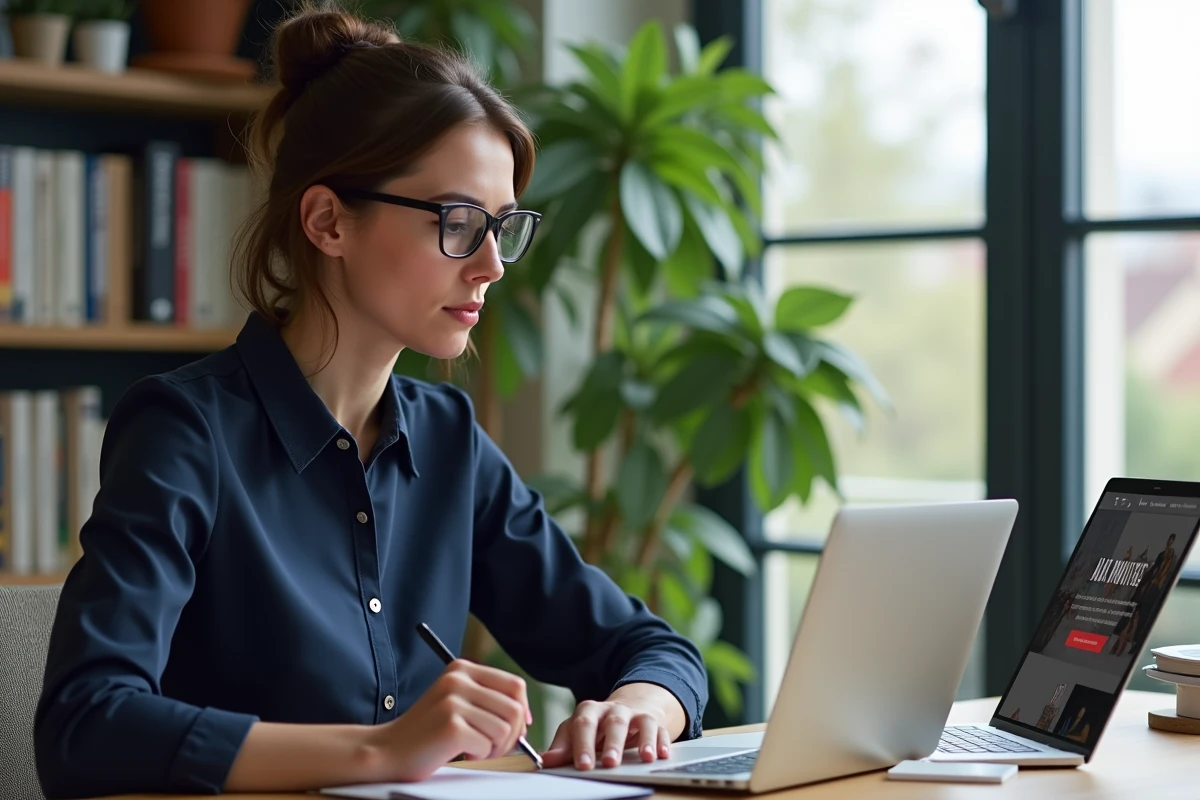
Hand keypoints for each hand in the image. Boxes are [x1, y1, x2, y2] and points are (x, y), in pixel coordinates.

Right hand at [364, 659, 531, 781]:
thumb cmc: (427, 732)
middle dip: (512, 735)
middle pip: (515, 708)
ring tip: (472, 749)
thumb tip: (525, 716)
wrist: (387, 750)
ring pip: (505, 729)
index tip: (518, 727)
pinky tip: (460, 753)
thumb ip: (487, 699)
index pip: (515, 685)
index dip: (523, 710)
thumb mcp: (456, 702)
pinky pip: (488, 745)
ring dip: (495, 748)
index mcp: (462, 669)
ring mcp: (453, 701)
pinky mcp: (451, 725)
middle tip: (492, 746)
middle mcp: (458, 679)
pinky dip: (479, 755)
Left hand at [541, 683, 685, 770]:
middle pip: (614, 722)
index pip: (584, 724)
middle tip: (611, 763)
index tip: (583, 765)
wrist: (624, 710)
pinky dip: (662, 741)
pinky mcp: (653, 721)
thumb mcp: (576, 733)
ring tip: (646, 758)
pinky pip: (660, 728)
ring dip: (644, 740)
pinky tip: (662, 755)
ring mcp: (635, 714)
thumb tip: (545, 761)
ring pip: (641, 722)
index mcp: (590, 711)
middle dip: (613, 743)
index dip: (583, 744)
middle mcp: (613, 710)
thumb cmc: (595, 727)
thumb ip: (563, 746)